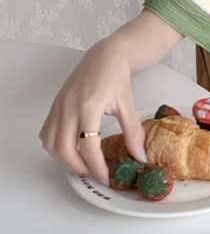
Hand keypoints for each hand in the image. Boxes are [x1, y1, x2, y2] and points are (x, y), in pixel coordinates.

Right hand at [39, 39, 145, 184]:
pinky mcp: (54, 106)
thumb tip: (139, 157)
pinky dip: (55, 146)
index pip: (88, 146)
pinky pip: (46, 132)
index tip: (107, 177)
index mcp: (88, 107)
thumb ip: (133, 133)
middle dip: (78, 167)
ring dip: (64, 159)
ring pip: (50, 143)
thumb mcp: (128, 106)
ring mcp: (58, 107)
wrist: (105, 56)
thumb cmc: (116, 77)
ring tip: (83, 163)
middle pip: (63, 149)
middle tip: (94, 173)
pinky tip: (72, 147)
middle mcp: (68, 108)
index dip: (97, 166)